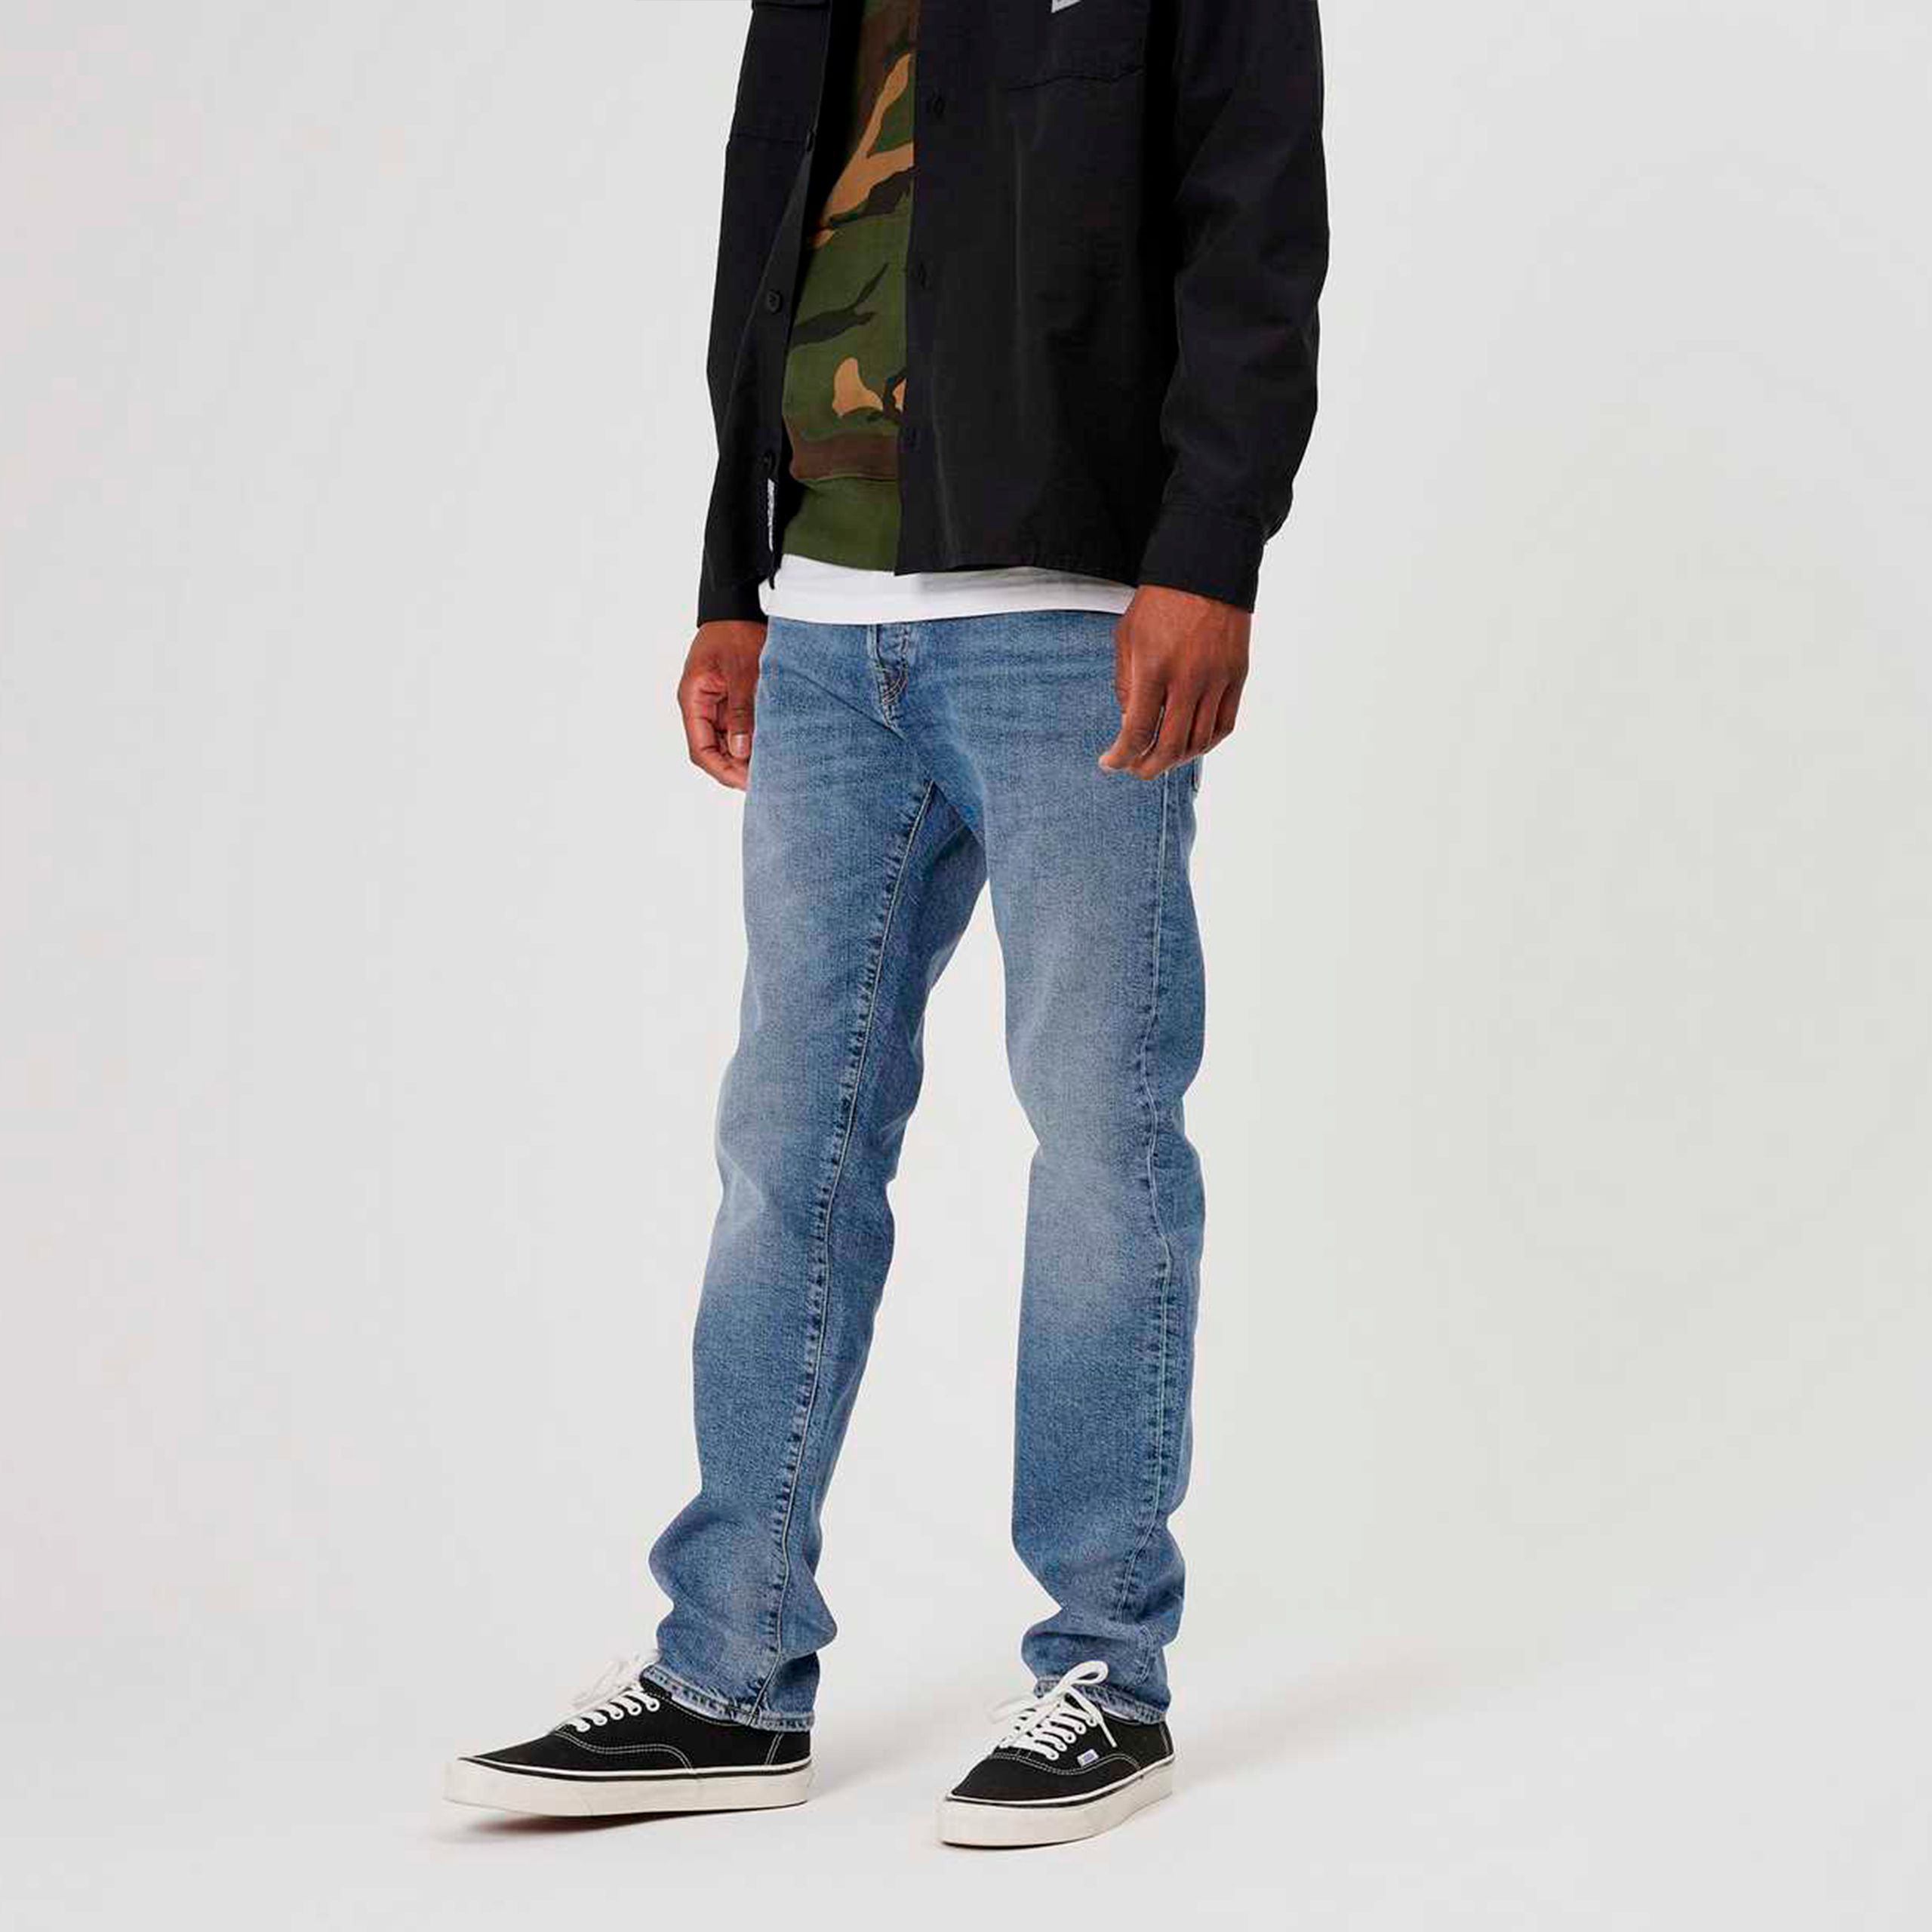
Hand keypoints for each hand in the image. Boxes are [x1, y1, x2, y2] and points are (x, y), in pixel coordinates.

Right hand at [677, 620, 765, 791]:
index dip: (722, 769)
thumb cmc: (736, 632)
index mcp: (693, 699)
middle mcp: (701, 707)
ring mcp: (716, 705)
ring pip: (728, 744)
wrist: (741, 608)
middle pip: (714, 752)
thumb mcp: (741, 671)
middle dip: (736, 768)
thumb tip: (741, 751)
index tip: (747, 781)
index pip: (700, 749)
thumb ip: (741, 711)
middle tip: (767, 780)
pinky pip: (739, 729)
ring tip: (772, 768)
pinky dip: (753, 741)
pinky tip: (772, 749)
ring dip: (746, 757)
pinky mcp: (731, 701)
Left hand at [1099, 586, 1250, 778]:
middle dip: (1148, 767)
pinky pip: (1225, 724)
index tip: (1111, 763)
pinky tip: (1191, 744)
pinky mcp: (1237, 676)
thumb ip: (1126, 685)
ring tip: (1161, 758)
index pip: (1138, 732)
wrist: (1205, 570)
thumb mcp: (1127, 638)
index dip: (1122, 756)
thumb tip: (1131, 724)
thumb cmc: (1159, 603)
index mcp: (1154, 669)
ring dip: (1177, 759)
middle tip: (1135, 769)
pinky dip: (1207, 743)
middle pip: (1170, 746)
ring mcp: (1217, 680)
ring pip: (1200, 741)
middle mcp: (1188, 680)